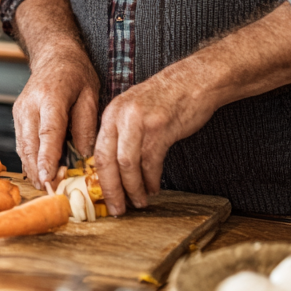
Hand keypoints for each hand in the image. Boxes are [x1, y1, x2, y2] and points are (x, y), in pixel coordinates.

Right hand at [13, 46, 99, 188]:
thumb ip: (86, 125)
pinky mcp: (17, 116)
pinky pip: (21, 143)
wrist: (53, 56)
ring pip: (22, 146)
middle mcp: (30, 104)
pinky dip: (29, 160)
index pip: (48, 132)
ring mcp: (20, 110)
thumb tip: (83, 156)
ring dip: (32, 169)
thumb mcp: (91, 95)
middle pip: (30, 143)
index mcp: (51, 97)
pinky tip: (39, 174)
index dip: (47, 158)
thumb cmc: (76, 74)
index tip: (48, 179)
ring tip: (46, 188)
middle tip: (51, 194)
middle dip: (38, 171)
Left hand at [93, 66, 213, 214]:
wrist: (193, 81)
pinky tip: (154, 187)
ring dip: (133, 188)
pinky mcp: (160, 127)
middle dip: (112, 189)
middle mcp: (120, 116)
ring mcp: (139, 121)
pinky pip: (151, 161)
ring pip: (127, 164)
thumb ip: (121, 133)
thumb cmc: (166, 99)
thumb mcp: (134, 111)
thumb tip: (114, 167)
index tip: (103, 196)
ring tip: (139, 202)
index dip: (100, 178)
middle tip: (117, 209)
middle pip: (107, 160)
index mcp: (111, 113)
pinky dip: (151, 179)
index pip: (97, 152)